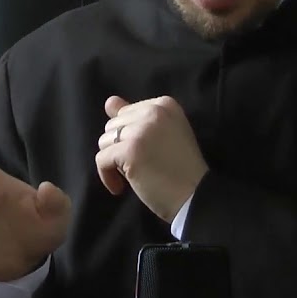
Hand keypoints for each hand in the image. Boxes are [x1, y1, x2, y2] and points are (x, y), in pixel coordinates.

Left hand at [95, 96, 207, 222]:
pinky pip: (101, 159)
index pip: (126, 113)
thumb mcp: (163, 134)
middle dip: (119, 148)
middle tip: (139, 166)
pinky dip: (106, 176)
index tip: (142, 154)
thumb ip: (135, 116)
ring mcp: (141, 130)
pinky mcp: (129, 150)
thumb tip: (109, 101)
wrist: (195, 196)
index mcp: (164, 104)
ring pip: (104, 141)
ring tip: (132, 176)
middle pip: (113, 125)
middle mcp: (153, 111)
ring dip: (113, 162)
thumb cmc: (181, 169)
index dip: (129, 137)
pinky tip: (120, 188)